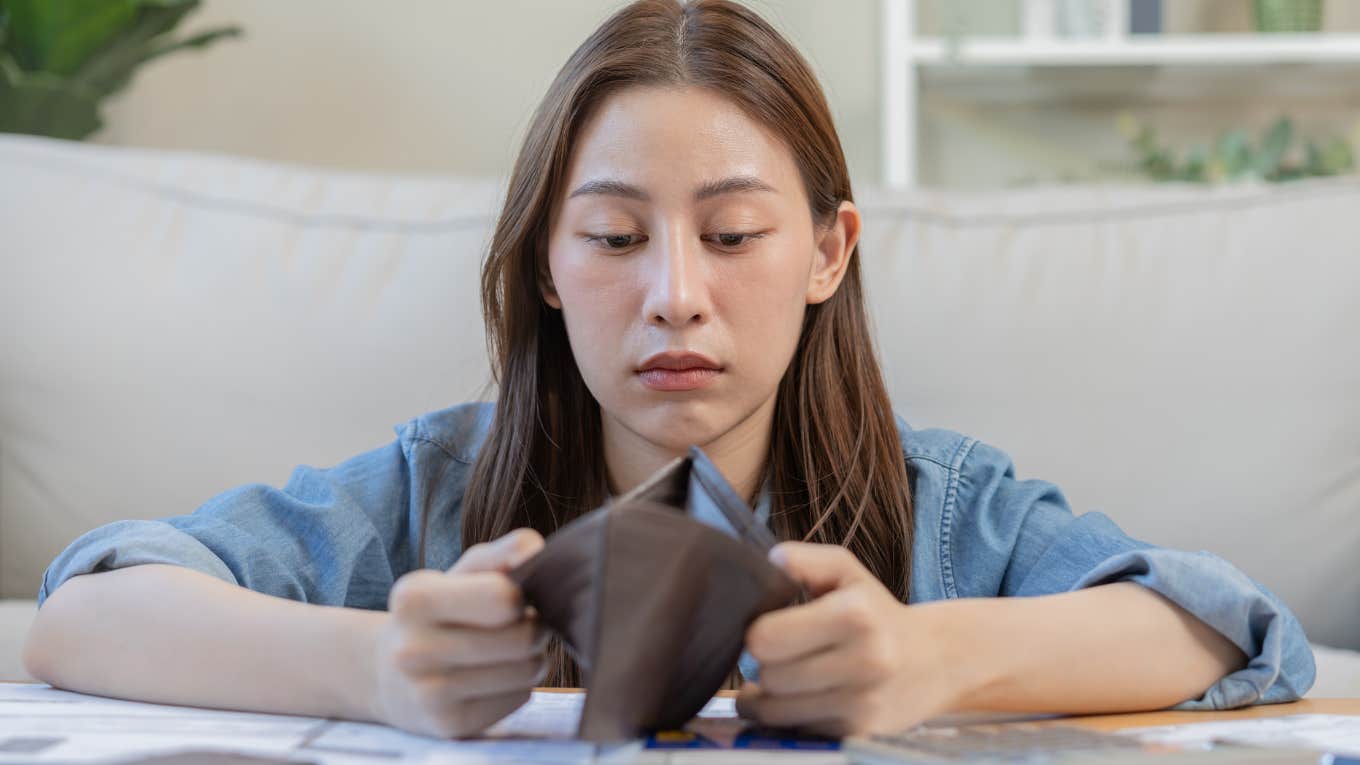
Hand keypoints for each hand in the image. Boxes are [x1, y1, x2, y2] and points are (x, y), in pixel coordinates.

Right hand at [369, 528, 548, 738]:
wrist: (388, 675)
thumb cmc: (438, 614)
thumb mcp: (458, 574)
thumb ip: (500, 555)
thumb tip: (535, 551)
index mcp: (414, 598)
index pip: (503, 597)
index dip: (520, 595)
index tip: (511, 596)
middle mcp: (414, 649)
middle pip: (523, 638)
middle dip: (535, 627)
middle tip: (521, 625)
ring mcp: (429, 693)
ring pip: (527, 670)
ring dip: (532, 658)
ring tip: (509, 651)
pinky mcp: (449, 725)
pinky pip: (520, 698)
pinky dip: (518, 686)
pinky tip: (493, 678)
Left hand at [735, 541, 963, 737]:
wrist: (937, 660)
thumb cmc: (878, 613)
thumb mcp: (847, 572)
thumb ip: (805, 559)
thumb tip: (771, 562)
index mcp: (854, 615)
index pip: (766, 638)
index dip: (757, 634)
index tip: (768, 629)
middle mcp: (863, 661)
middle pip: (770, 676)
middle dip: (764, 666)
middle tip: (779, 655)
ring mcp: (863, 703)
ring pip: (776, 711)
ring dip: (768, 697)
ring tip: (782, 678)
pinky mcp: (860, 733)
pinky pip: (797, 730)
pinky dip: (791, 717)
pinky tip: (802, 699)